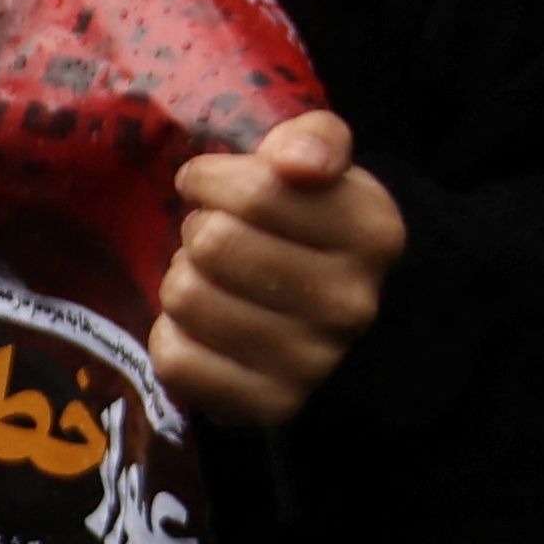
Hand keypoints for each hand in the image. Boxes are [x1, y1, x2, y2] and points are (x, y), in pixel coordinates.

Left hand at [155, 113, 407, 429]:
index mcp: (372, 234)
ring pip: (186, 298)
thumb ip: (313, 139)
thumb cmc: (309, 225)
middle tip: (214, 239)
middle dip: (198, 231)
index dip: (212, 179)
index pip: (256, 193)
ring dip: (182, 280)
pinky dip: (171, 336)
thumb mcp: (319, 166)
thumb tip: (296, 163)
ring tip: (210, 279)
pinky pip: (176, 359)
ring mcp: (313, 361)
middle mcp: (352, 303)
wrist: (328, 312)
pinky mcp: (268, 404)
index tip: (210, 185)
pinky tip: (199, 326)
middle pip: (214, 244)